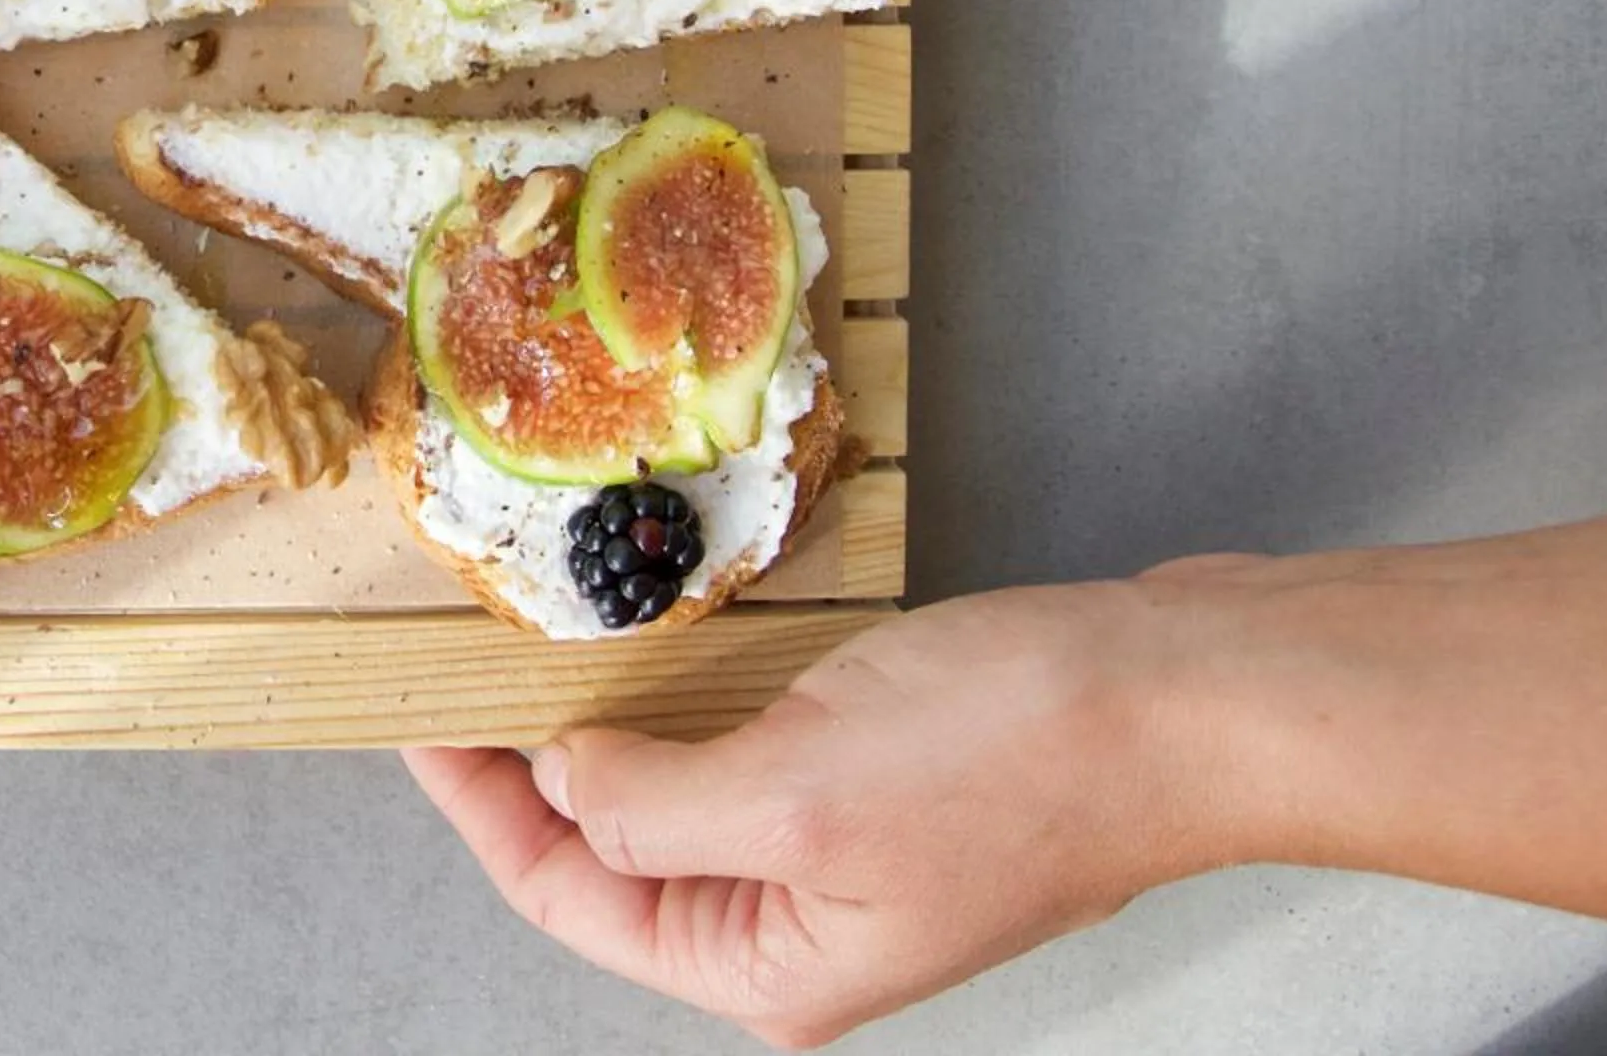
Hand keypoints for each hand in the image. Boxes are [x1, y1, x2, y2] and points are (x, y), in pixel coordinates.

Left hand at [404, 579, 1226, 1047]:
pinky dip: (690, 692)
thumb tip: (563, 786)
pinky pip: (744, 741)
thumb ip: (651, 806)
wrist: (1189, 693)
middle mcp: (800, 928)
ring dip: (610, 721)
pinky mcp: (887, 773)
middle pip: (612, 854)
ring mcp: (847, 851)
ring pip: (676, 790)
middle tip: (460, 668)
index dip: (481, 807)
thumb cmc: (1025, 756)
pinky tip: (656, 637)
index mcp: (769, 968)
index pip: (571, 898)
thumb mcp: (794, 790)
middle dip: (534, 767)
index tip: (417, 718)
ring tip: (535, 643)